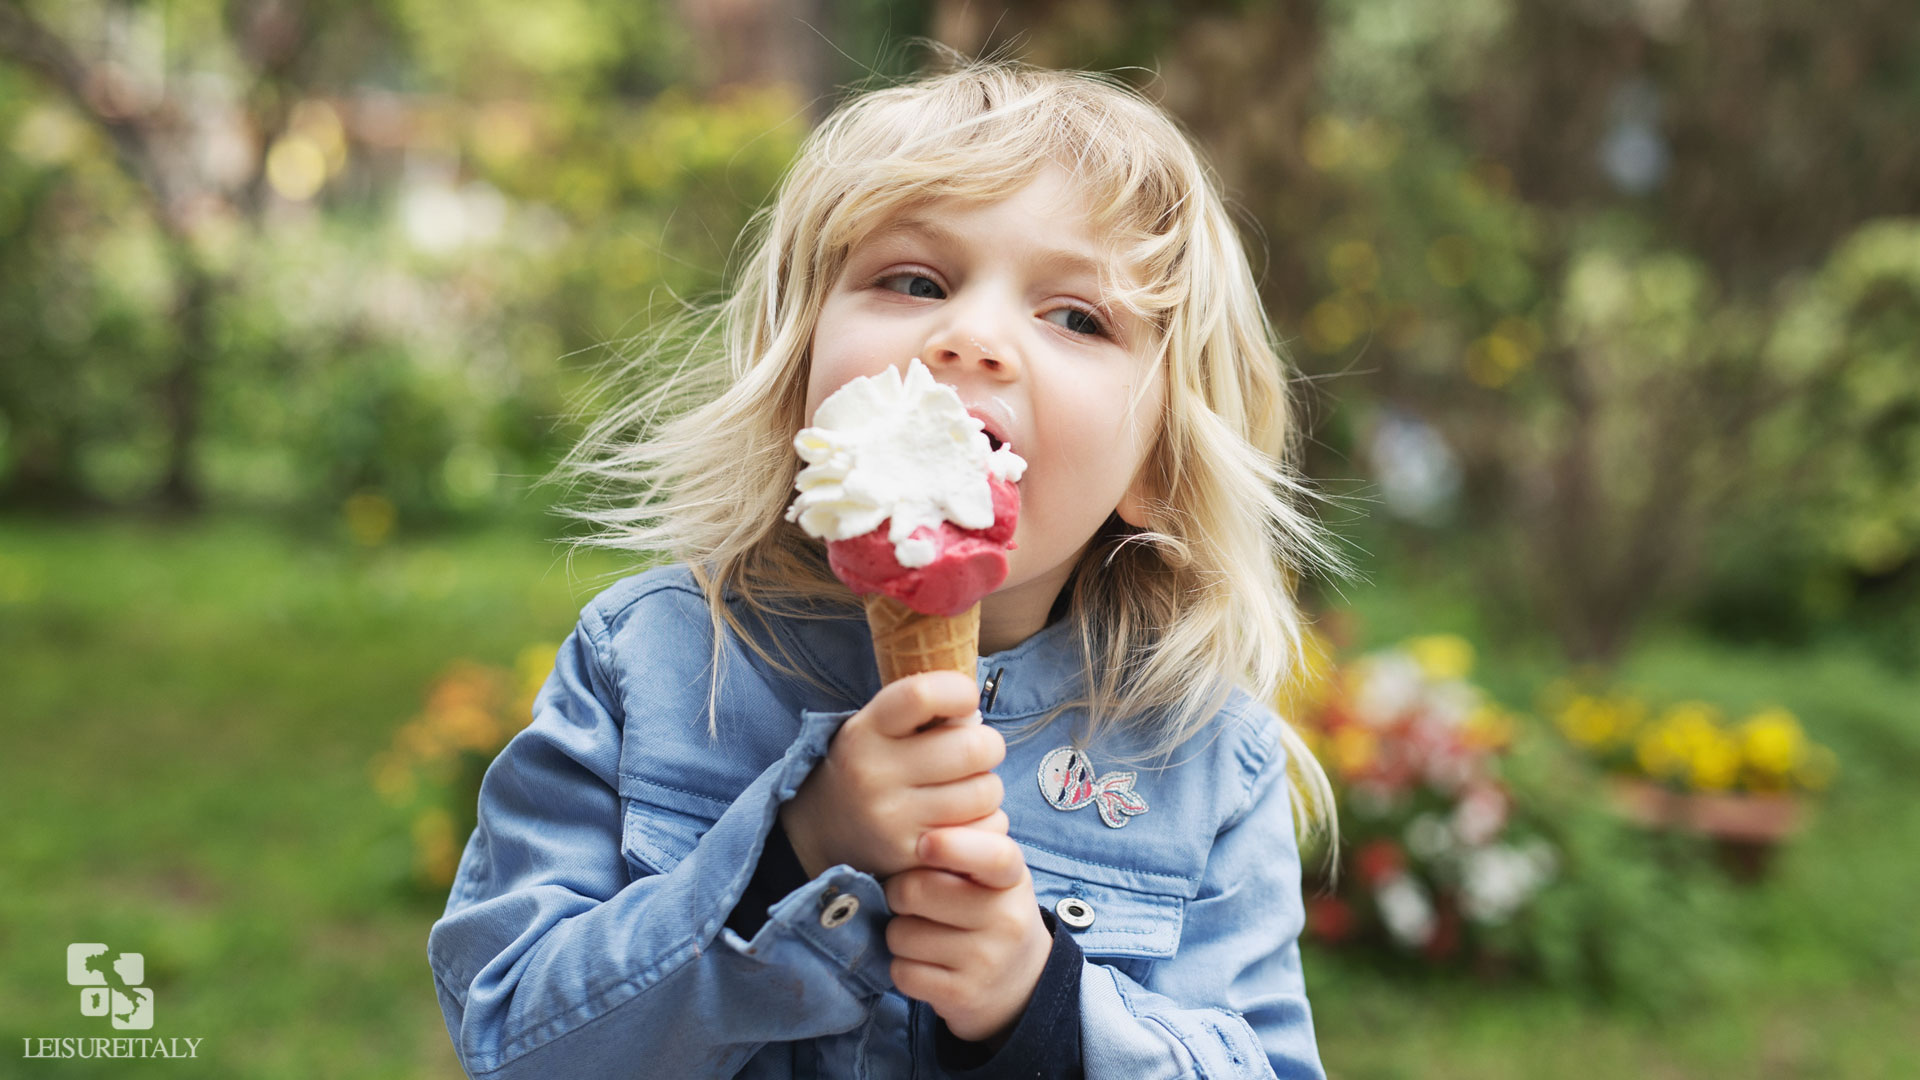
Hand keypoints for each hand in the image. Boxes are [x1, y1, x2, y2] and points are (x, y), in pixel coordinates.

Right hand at [781, 671, 1007, 879]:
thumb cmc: (867, 766)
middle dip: (988, 746)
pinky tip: (964, 819)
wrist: (818, 832)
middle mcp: (874, 775)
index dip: (959, 691)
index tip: (966, 700)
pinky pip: (982, 833)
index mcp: (866, 732)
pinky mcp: (912, 857)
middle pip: (973, 748)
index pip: (922, 696)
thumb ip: (921, 711)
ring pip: (985, 792)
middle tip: (975, 753)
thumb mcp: (875, 727)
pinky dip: (986, 823)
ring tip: (966, 788)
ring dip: (988, 787)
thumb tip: (974, 708)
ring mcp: (893, 821)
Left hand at [884, 825, 1051, 1044]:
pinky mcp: (962, 996)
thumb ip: (959, 849)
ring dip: (899, 934)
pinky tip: (925, 964)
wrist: (1022, 983)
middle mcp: (1005, 919)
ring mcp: (985, 961)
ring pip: (901, 935)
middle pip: (916, 890)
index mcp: (1011, 879)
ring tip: (923, 934)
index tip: (924, 843)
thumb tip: (905, 837)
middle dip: (899, 892)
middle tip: (911, 898)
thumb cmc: (991, 913)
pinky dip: (902, 968)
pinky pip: (902, 972)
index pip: (994, 855)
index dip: (953, 845)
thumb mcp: (993, 877)